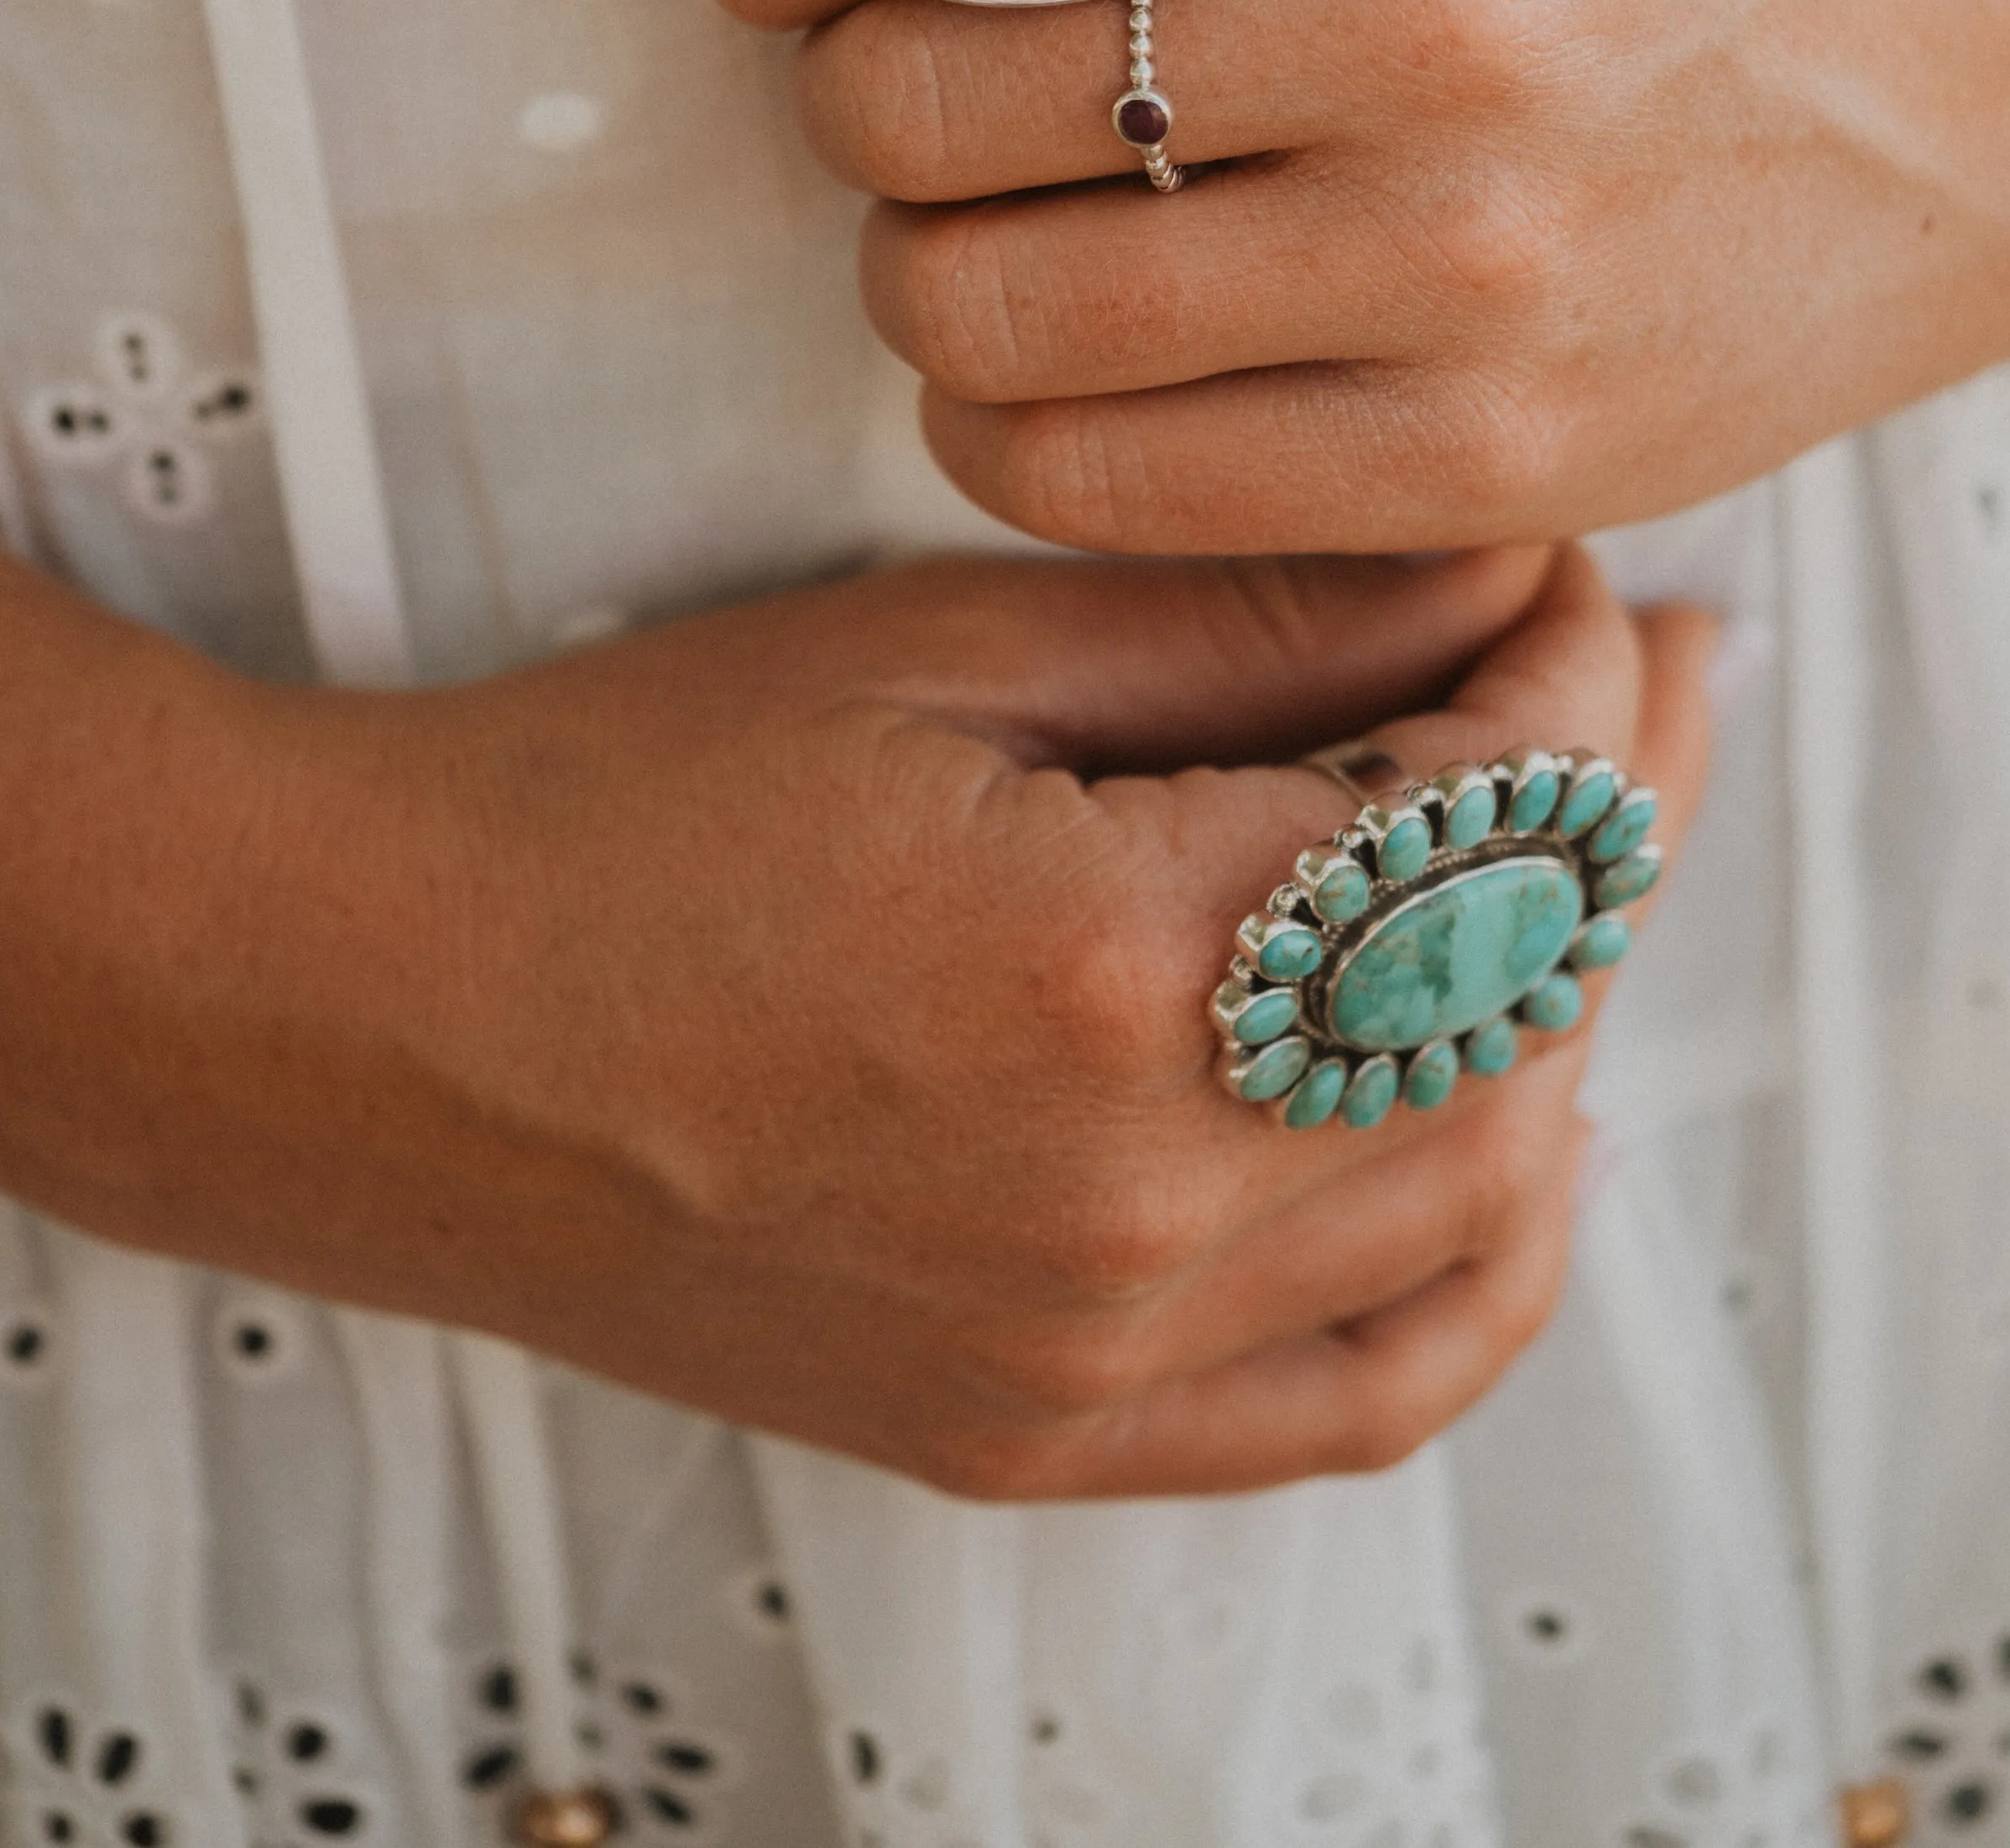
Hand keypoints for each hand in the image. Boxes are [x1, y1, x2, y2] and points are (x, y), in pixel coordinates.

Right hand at [0, 512, 1710, 1496]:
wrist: (377, 1019)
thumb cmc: (629, 790)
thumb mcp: (949, 645)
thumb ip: (1260, 628)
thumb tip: (1508, 577)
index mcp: (1108, 970)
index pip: (1485, 825)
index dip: (1567, 679)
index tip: (1571, 576)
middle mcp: (1135, 1203)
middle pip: (1525, 1008)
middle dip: (1613, 812)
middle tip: (1632, 669)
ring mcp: (1095, 1354)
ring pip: (1487, 1198)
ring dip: (1573, 1008)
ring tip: (1581, 849)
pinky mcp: (1043, 1433)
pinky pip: (1370, 1392)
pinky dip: (1489, 1254)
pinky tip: (1516, 1119)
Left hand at [696, 0, 2009, 552]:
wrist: (1978, 68)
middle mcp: (1438, 21)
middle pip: (917, 106)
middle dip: (842, 96)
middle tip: (900, 80)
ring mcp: (1476, 267)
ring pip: (974, 316)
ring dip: (909, 269)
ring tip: (987, 220)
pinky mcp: (1495, 460)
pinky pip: (1094, 485)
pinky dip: (1002, 422)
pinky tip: (1060, 355)